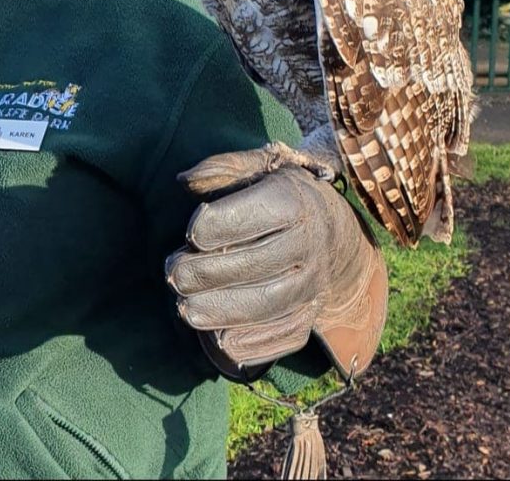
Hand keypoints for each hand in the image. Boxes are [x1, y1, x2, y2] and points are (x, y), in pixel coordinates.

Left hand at [165, 149, 387, 382]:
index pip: (251, 217)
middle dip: (206, 273)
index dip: (213, 226)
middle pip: (255, 264)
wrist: (336, 230)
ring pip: (269, 304)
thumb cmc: (281, 192)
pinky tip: (218, 339)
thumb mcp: (259, 166)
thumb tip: (183, 181)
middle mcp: (308, 244)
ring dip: (221, 311)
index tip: (190, 232)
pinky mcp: (313, 314)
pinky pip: (286, 336)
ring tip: (185, 310)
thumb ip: (221, 169)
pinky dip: (252, 343)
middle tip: (173, 275)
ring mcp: (313, 283)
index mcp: (292, 201)